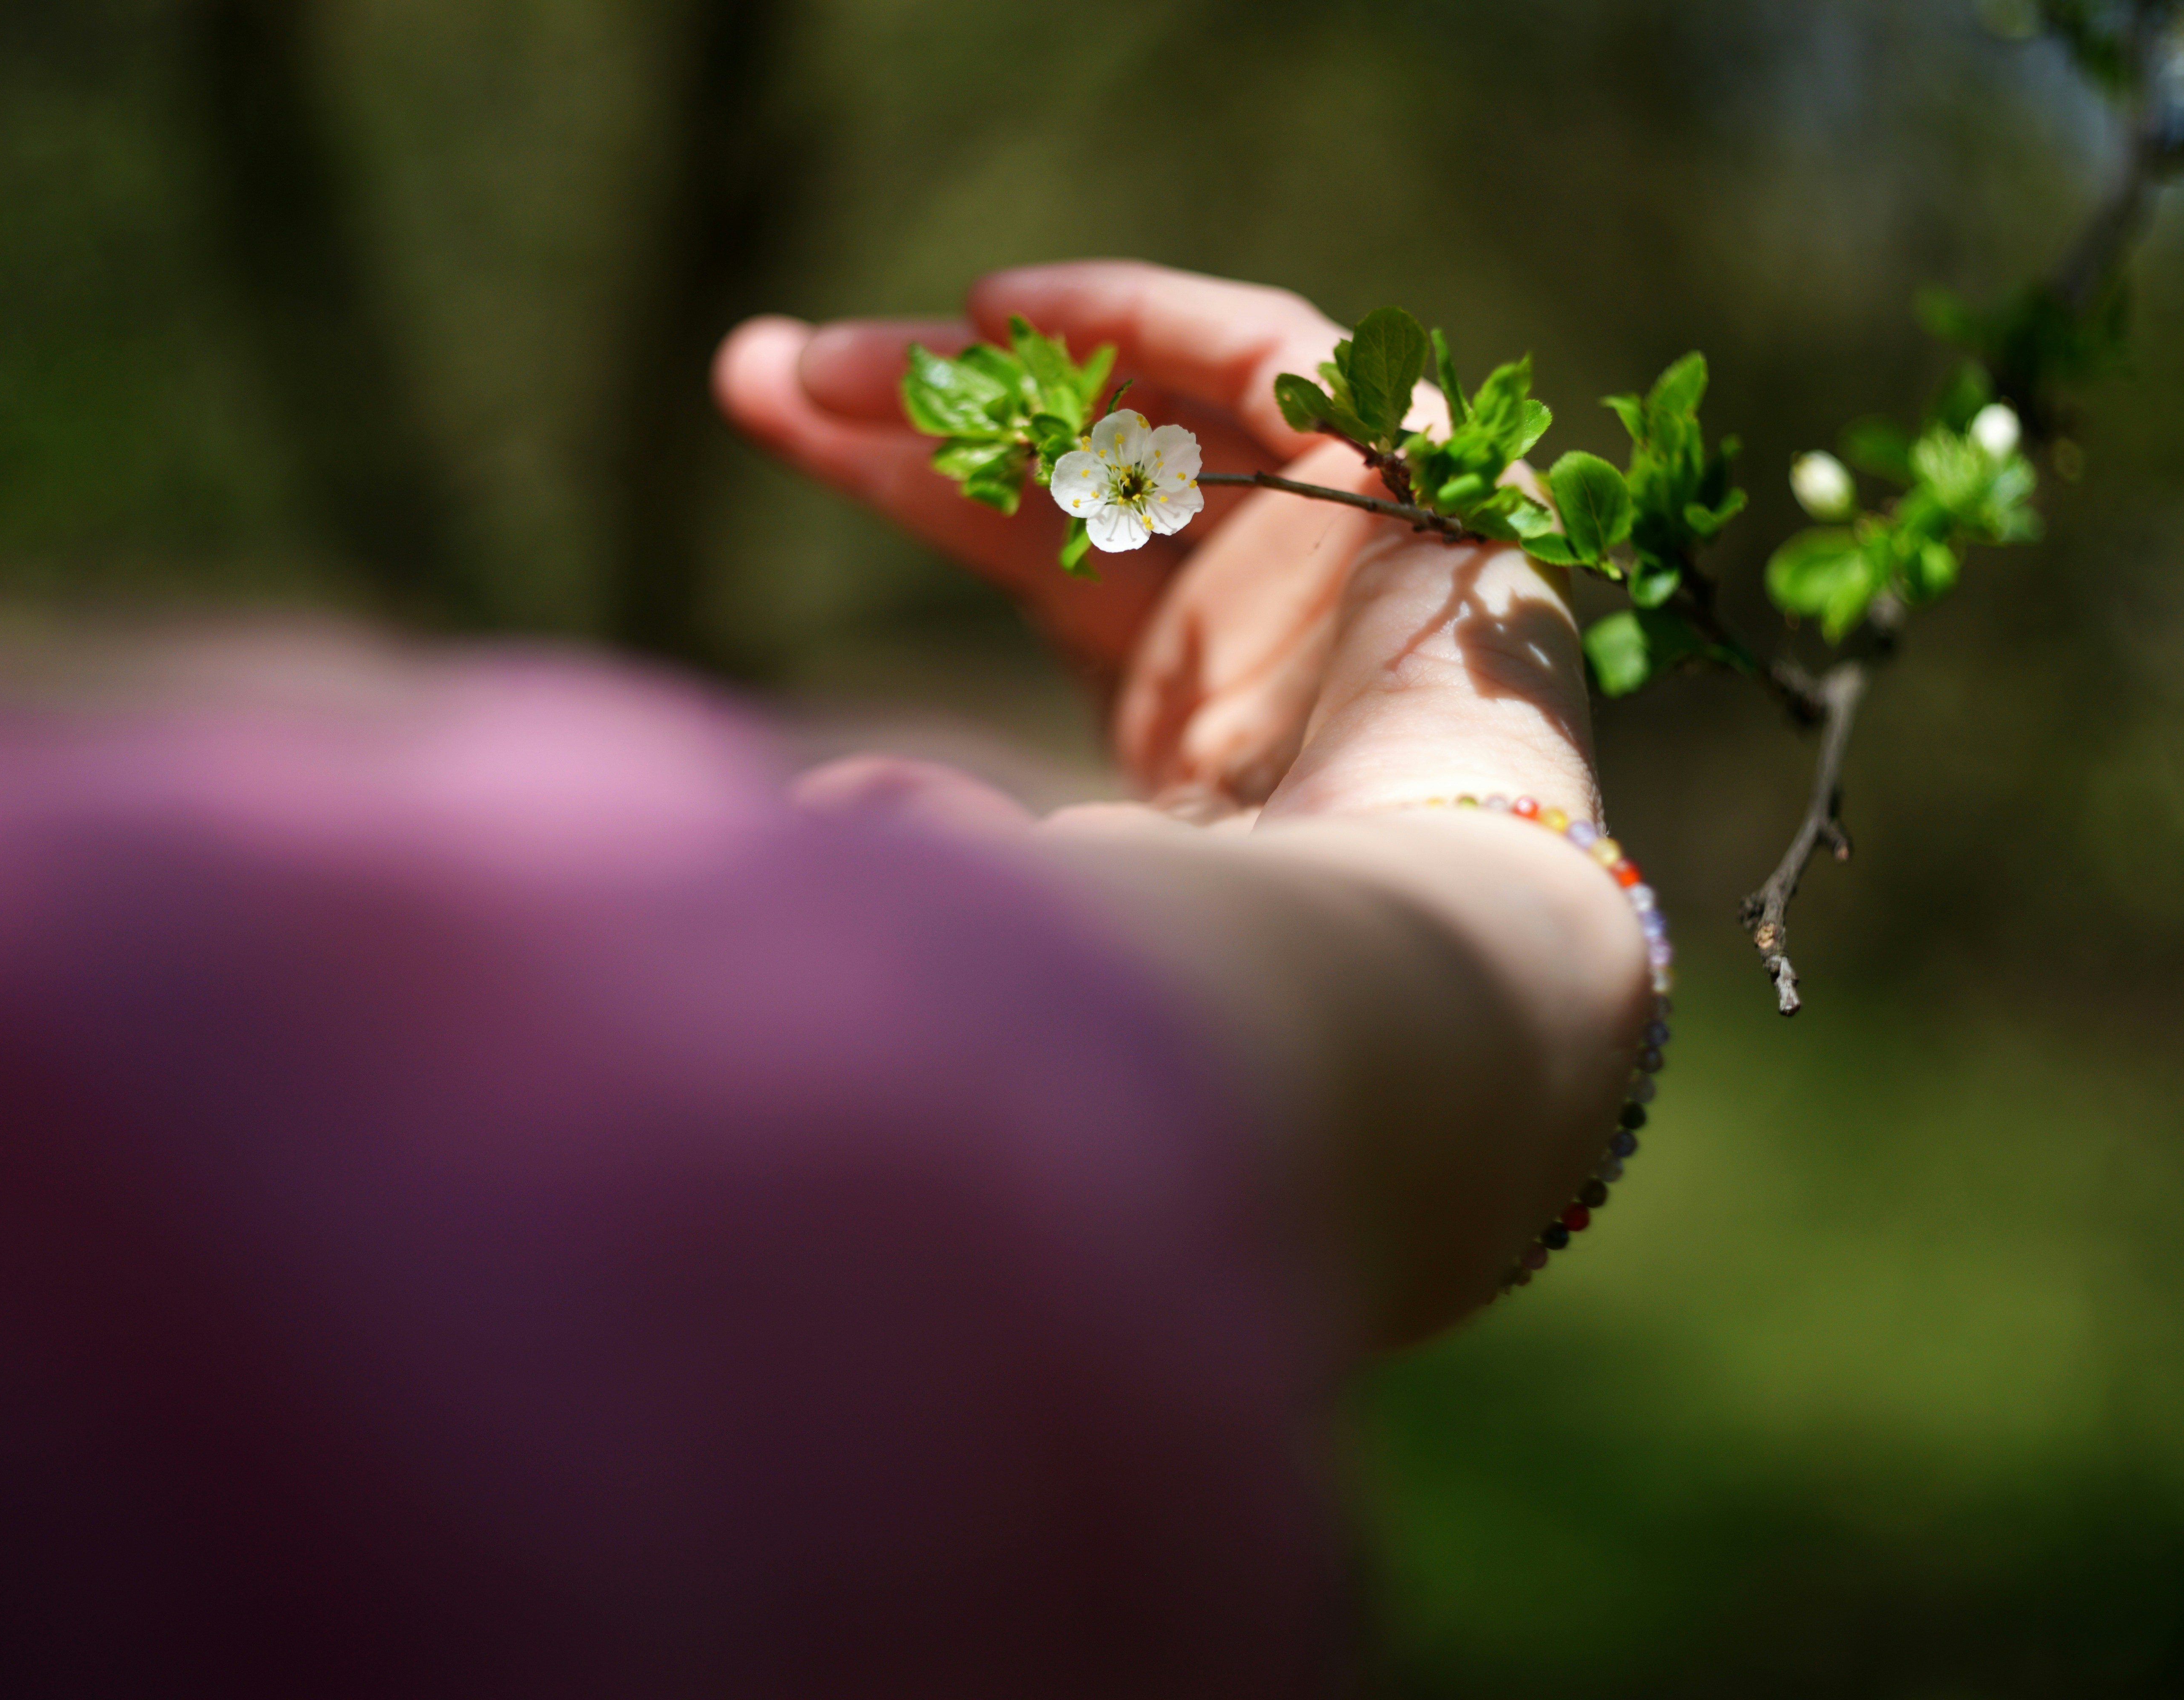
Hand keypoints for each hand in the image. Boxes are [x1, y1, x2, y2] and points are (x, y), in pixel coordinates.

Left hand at [718, 264, 1648, 1340]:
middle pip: (1077, 461)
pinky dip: (1165, 320)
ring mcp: (1343, 550)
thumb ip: (950, 833)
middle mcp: (1257, 616)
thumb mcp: (1058, 883)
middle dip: (927, 405)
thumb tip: (826, 794)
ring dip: (1014, 363)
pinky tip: (1012, 310)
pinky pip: (1294, 362)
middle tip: (773, 364)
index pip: (1023, 542)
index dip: (897, 471)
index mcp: (1180, 704)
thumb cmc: (1245, 964)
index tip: (755, 401)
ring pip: (1162, 403)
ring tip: (852, 358)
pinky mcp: (1428, 493)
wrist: (1429, 976)